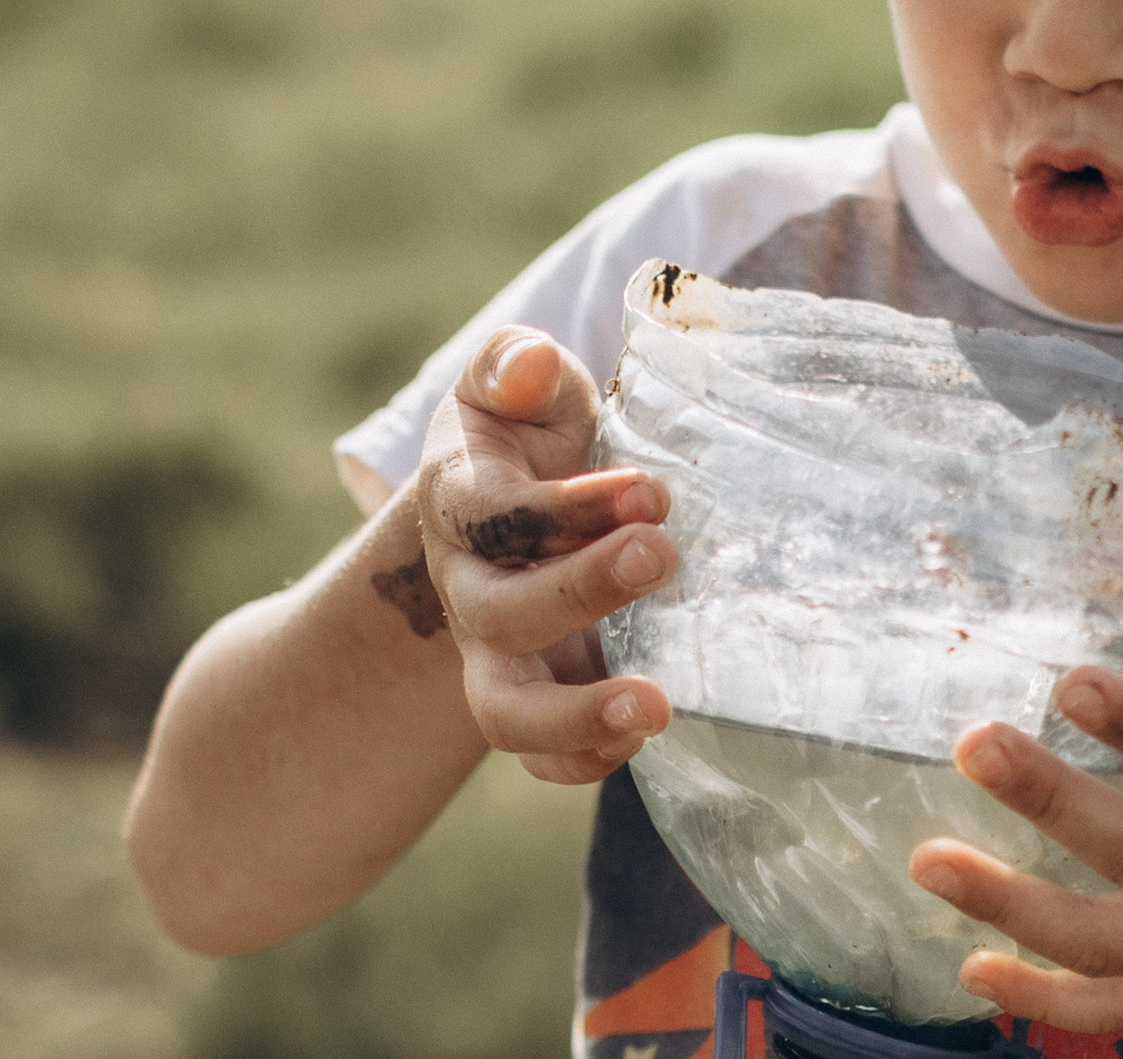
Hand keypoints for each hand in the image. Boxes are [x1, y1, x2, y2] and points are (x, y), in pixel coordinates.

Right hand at [411, 327, 677, 783]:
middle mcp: (471, 590)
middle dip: (581, 591)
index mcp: (459, 504)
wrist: (519, 505)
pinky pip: (545, 757)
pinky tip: (648, 733)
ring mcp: (504, 655)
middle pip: (499, 616)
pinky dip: (586, 758)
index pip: (494, 518)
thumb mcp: (517, 382)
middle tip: (663, 553)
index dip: (564, 510)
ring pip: (506, 710)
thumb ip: (513, 364)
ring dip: (577, 715)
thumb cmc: (527, 432)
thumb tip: (527, 366)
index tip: (646, 488)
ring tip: (657, 704)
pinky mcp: (547, 694)